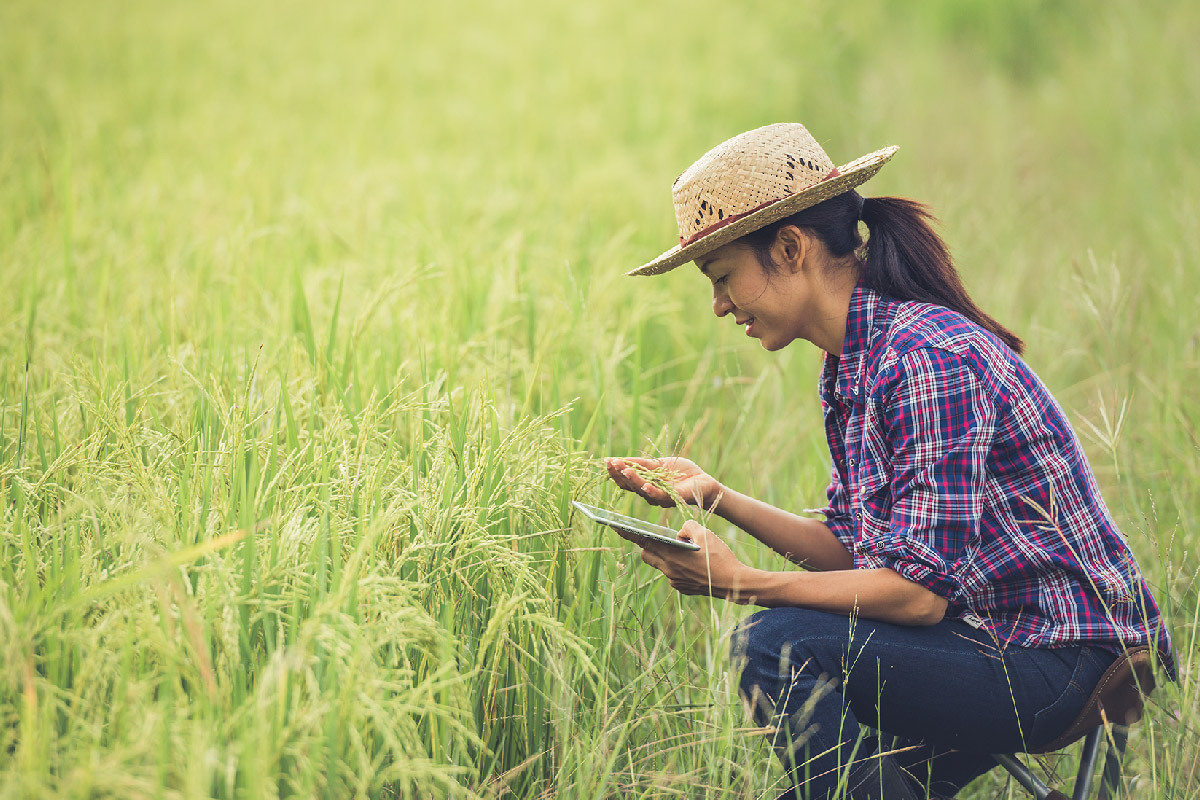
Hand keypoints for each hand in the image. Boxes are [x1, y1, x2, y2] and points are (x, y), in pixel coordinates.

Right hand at [603, 456, 720, 508]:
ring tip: (624, 469)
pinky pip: (660, 496)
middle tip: (610, 463)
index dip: (617, 471)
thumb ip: (643, 464)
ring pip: (643, 489)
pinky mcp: (673, 499)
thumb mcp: (660, 464)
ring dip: (633, 479)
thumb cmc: (683, 473)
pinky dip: (651, 491)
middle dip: (620, 474)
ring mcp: (661, 497)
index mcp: (647, 483)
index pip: (627, 479)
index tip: (607, 461)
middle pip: (631, 485)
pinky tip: (645, 485)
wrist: (704, 482)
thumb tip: (621, 460)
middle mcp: (650, 493)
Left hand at [638, 520, 757, 603]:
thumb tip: (680, 534)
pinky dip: (678, 567)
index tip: (613, 525)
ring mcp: (675, 581)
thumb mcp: (705, 533)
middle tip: (660, 539)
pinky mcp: (682, 588)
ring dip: (666, 556)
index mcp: (671, 554)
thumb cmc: (720, 556)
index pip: (642, 541)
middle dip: (650, 546)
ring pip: (661, 565)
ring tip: (682, 551)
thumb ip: (687, 527)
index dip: (626, 532)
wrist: (733, 583)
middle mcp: (668, 569)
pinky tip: (693, 564)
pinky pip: (673, 574)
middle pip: (648, 554)